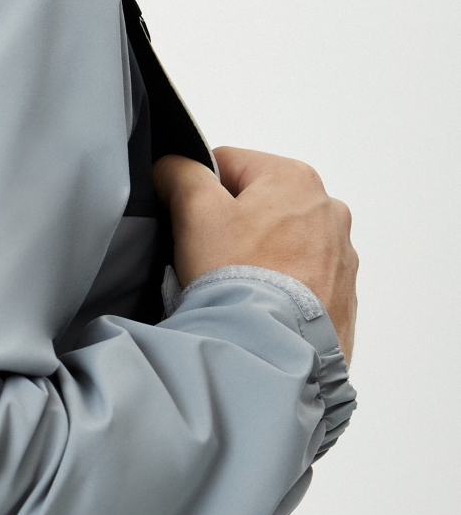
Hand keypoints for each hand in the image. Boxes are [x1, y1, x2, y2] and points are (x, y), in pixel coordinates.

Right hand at [153, 147, 357, 363]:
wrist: (273, 350)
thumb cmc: (238, 276)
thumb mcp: (195, 211)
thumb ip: (180, 174)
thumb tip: (172, 166)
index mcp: (296, 178)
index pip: (229, 164)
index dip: (198, 191)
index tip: (188, 222)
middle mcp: (329, 211)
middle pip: (259, 204)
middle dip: (232, 226)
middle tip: (209, 258)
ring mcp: (341, 256)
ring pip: (282, 242)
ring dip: (258, 256)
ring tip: (235, 287)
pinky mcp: (342, 295)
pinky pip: (301, 279)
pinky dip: (279, 287)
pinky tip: (259, 305)